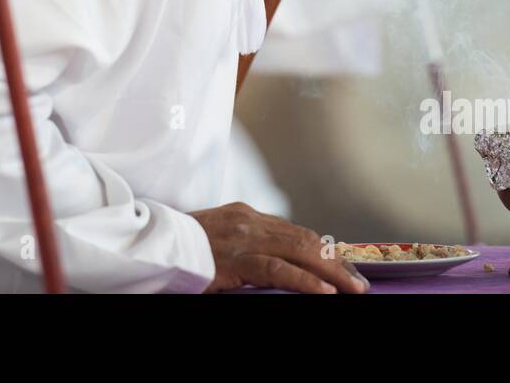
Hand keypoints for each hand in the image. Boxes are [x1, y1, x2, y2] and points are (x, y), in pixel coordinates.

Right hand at [191, 202, 369, 293]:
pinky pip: (277, 270)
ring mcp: (243, 238)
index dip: (323, 251)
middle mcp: (249, 221)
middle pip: (305, 240)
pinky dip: (305, 281)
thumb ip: (246, 244)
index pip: (296, 232)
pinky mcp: (235, 259)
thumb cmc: (179, 248)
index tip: (343, 267)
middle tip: (358, 282)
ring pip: (299, 251)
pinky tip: (324, 293)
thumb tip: (275, 262)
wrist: (150, 244)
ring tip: (352, 290)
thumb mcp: (218, 239)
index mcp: (246, 215)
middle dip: (335, 263)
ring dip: (331, 273)